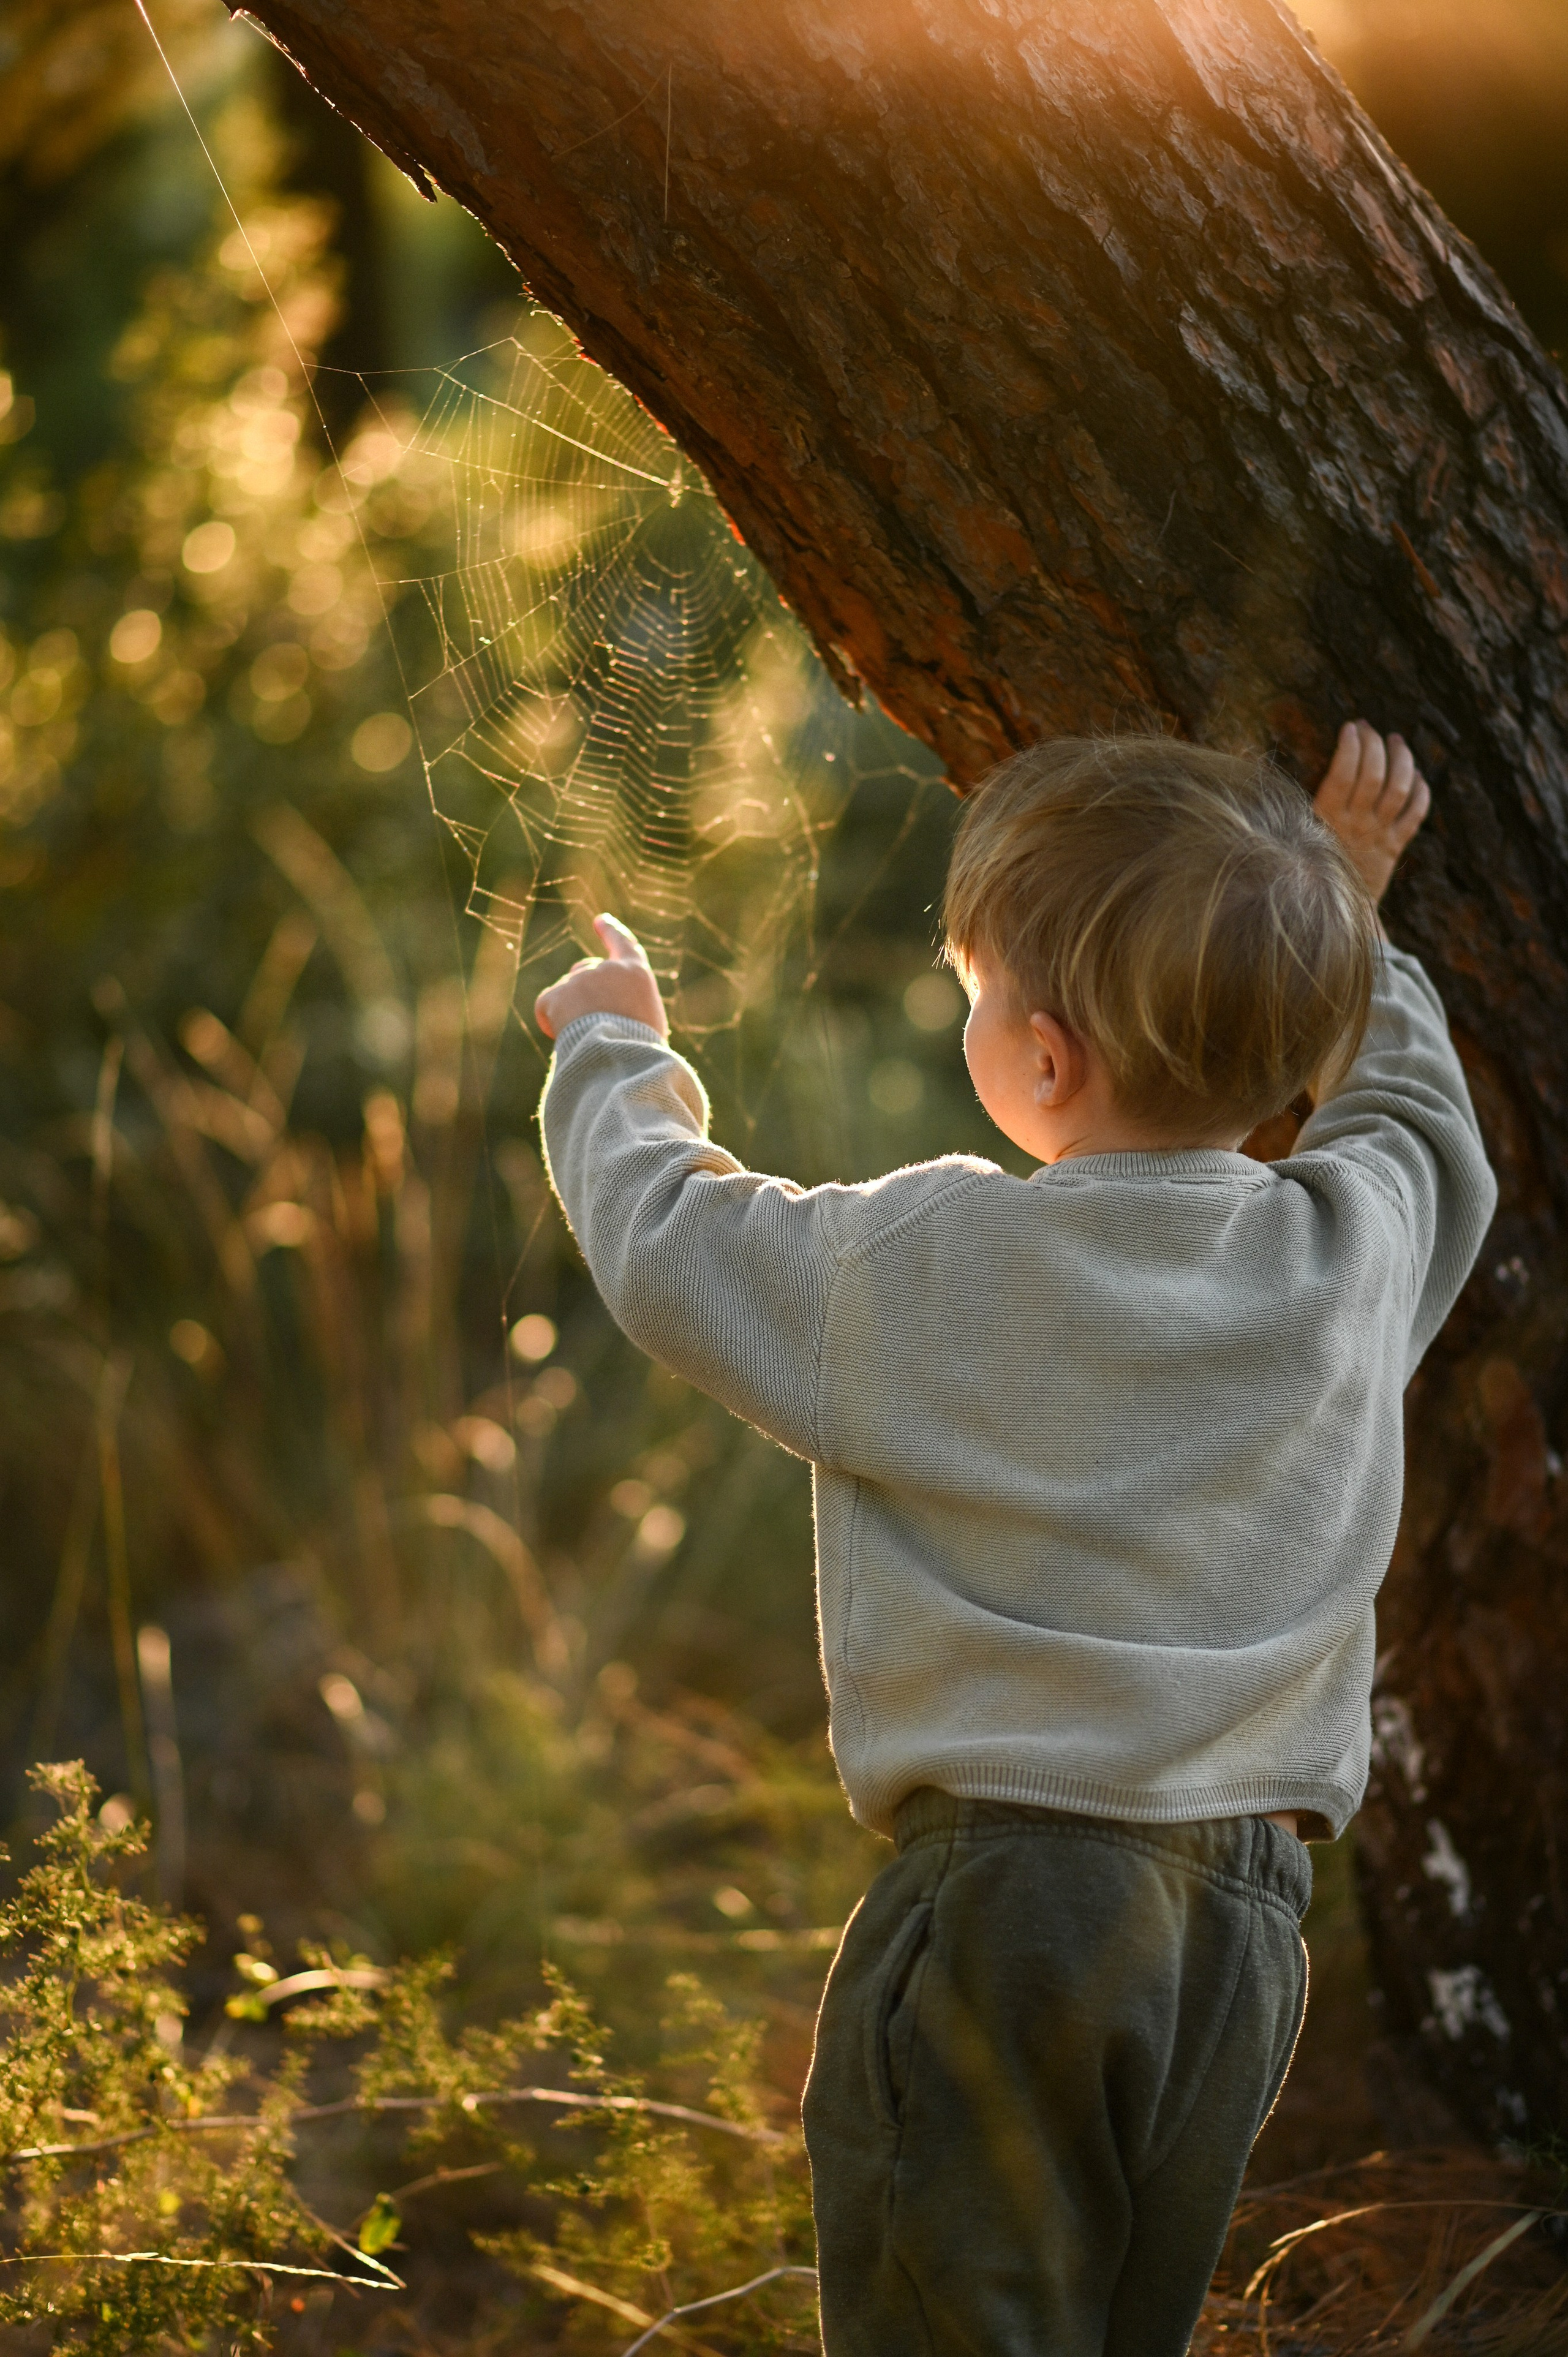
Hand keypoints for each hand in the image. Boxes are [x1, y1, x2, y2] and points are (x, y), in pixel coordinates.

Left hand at [533, 914, 669, 1040]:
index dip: (611, 932)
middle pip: (585, 971)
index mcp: (635, 973)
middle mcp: (606, 969)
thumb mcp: (648, 1021)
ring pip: (566, 993)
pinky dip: (550, 1022)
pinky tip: (562, 1037)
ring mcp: (579, 980)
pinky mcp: (556, 995)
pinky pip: (546, 1008)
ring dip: (571, 1012)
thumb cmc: (641, 1047)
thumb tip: (606, 1010)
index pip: (623, 944)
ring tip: (585, 1037)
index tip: (600, 921)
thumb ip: (629, 1004)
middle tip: (588, 1018)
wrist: (619, 1056)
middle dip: (582, 989)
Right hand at [1312, 719, 1429, 906]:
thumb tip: (1288, 772)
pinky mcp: (1395, 847)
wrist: (1333, 914)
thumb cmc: (1308, 870)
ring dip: (1402, 759)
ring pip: (1399, 789)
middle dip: (1374, 745)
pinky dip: (1422, 791)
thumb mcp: (1297, 838)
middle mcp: (1356, 825)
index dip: (1350, 746)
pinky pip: (1416, 814)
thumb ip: (1303, 808)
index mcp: (1327, 820)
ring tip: (1397, 741)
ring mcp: (1379, 835)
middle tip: (1371, 729)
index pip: (1343, 772)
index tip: (1350, 727)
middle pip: (1374, 775)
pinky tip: (1417, 775)